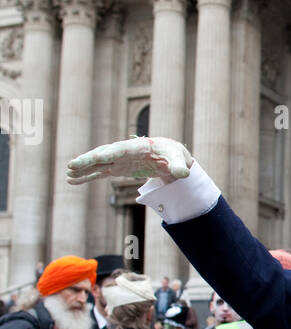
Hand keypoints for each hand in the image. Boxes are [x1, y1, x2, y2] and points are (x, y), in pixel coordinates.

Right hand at [67, 136, 193, 185]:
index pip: (118, 150)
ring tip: (68, 175)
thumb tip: (184, 174)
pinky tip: (73, 181)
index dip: (103, 154)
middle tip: (71, 166)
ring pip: (97, 164)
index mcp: (136, 147)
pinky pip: (99, 173)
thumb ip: (179, 166)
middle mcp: (124, 152)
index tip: (91, 158)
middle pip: (102, 155)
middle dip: (87, 160)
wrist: (171, 157)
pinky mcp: (118, 169)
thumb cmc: (174, 154)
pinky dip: (87, 176)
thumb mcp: (180, 159)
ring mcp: (119, 161)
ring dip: (83, 169)